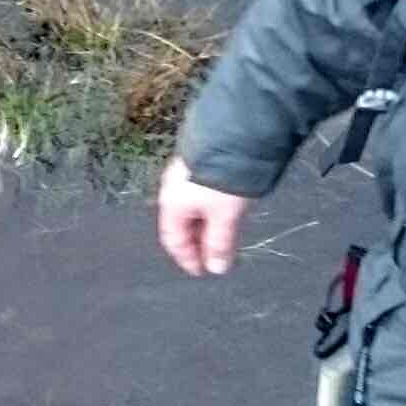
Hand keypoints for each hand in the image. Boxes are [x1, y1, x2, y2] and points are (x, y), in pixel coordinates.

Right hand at [155, 156, 251, 276]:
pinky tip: (225, 210)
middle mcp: (173, 188)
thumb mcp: (225, 216)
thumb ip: (219, 244)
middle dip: (198, 242)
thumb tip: (216, 267)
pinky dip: (211, 208)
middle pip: (182, 224)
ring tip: (224, 235)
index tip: (201, 270)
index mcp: (171, 204)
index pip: (173, 240)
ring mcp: (185, 173)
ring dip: (206, 226)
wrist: (234, 135)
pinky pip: (200, 193)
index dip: (187, 259)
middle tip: (215, 255)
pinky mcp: (199, 161)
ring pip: (193, 208)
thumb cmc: (224, 175)